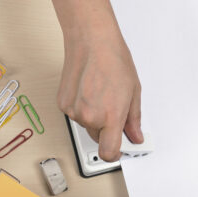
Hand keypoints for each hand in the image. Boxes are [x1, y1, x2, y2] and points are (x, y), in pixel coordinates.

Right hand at [53, 0, 140, 162]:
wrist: (91, 41)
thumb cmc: (113, 60)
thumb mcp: (133, 92)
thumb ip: (133, 119)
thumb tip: (135, 136)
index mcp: (110, 116)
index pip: (108, 152)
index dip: (113, 155)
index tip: (117, 152)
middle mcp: (89, 117)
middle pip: (98, 137)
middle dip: (106, 128)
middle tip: (112, 107)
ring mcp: (73, 112)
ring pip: (86, 125)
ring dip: (93, 115)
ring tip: (99, 92)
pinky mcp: (63, 105)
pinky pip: (74, 115)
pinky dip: (81, 107)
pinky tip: (87, 90)